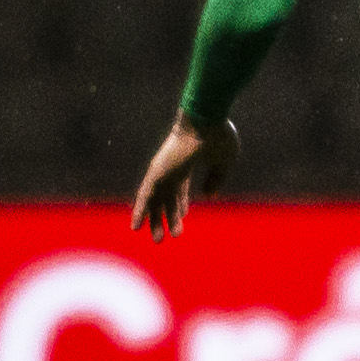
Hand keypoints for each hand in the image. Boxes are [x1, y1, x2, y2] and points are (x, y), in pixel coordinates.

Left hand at [132, 115, 237, 240]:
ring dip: (154, 220)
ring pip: (155, 201)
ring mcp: (162, 171)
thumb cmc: (218, 136)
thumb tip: (209, 195)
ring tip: (158, 240)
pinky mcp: (157, 173)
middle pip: (165, 199)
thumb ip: (217, 178)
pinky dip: (139, 211)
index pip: (179, 190)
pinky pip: (144, 196)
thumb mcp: (224, 162)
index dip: (180, 205)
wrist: (207, 120)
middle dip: (165, 218)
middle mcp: (170, 170)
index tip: (182, 217)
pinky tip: (136, 226)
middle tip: (164, 237)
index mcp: (185, 165)